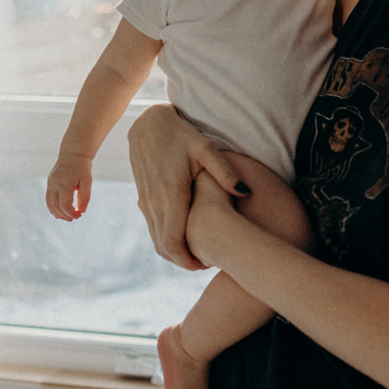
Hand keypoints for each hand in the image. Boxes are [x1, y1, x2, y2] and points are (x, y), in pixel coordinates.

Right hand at [46, 152, 93, 220]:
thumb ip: (85, 196)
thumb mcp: (87, 180)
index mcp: (65, 184)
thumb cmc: (82, 168)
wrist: (72, 154)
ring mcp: (50, 184)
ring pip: (50, 204)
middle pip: (57, 206)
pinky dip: (53, 208)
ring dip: (58, 214)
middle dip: (66, 215)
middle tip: (76, 217)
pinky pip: (48, 199)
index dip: (72, 213)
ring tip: (68, 217)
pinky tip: (60, 213)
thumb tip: (82, 211)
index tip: (80, 215)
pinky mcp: (49, 184)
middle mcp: (55, 185)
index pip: (65, 205)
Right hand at [128, 105, 247, 269]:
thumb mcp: (207, 149)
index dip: (187, 260)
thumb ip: (226, 173)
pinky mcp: (142, 196)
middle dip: (182, 260)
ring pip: (155, 238)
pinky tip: (183, 237)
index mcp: (171, 194)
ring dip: (173, 251)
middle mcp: (154, 201)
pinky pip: (152, 226)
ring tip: (196, 254)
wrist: (148, 123)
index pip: (174, 241)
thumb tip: (247, 193)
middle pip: (164, 245)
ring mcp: (145, 200)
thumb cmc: (181, 134)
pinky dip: (165, 238)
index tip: (205, 265)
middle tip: (204, 264)